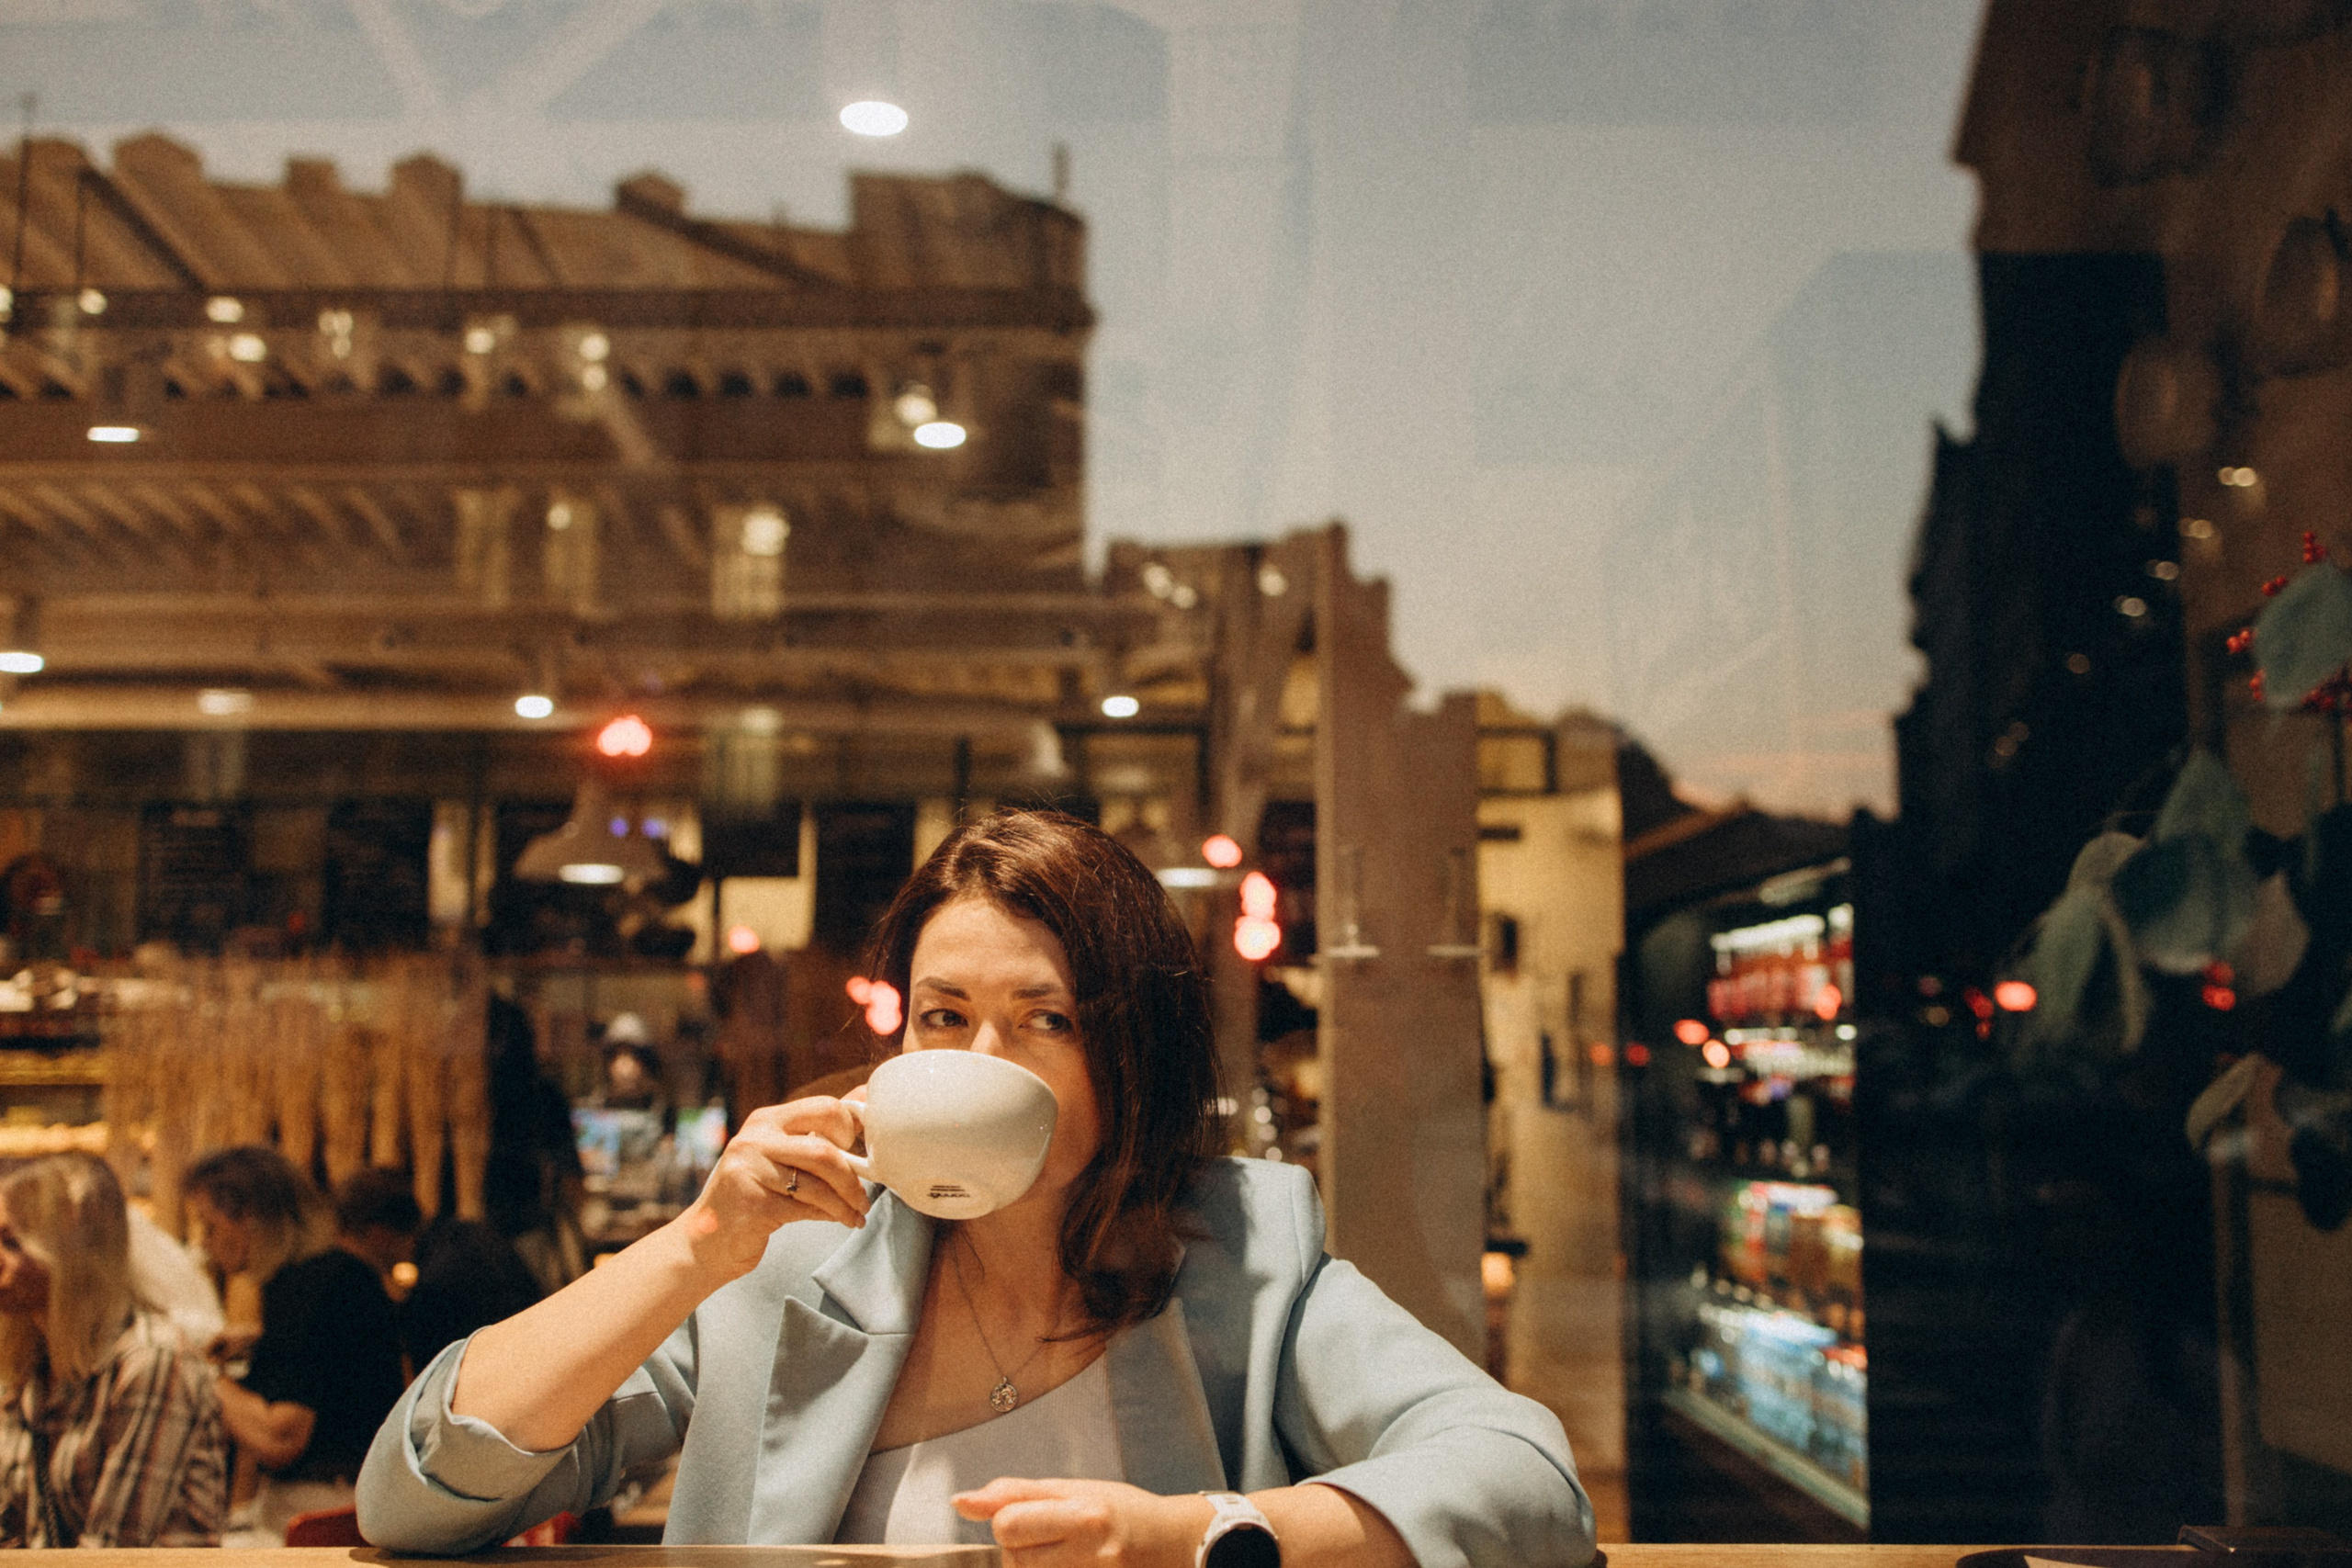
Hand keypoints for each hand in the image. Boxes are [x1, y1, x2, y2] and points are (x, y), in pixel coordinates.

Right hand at [676, 1094, 868, 1280]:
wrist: (706, 1239)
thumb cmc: (753, 1193)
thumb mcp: (779, 1154)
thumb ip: (817, 1128)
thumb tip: (864, 1094)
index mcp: (766, 1120)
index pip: (824, 1108)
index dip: (850, 1130)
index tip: (858, 1152)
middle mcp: (755, 1140)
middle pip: (824, 1151)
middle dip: (852, 1178)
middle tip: (863, 1196)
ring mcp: (750, 1171)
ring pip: (818, 1184)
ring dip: (846, 1203)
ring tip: (856, 1215)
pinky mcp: (753, 1204)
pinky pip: (806, 1209)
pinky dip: (831, 1217)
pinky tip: (840, 1221)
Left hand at [954, 1477, 1210, 1567]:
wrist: (1174, 1545)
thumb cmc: (1121, 1511)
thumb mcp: (1073, 1489)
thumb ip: (1014, 1494)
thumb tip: (959, 1502)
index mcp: (1083, 1513)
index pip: (1007, 1524)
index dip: (1008, 1521)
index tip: (1030, 1518)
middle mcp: (1090, 1553)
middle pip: (1012, 1559)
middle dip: (1021, 1549)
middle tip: (1053, 1540)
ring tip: (1064, 1557)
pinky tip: (1070, 1567)